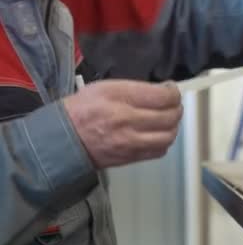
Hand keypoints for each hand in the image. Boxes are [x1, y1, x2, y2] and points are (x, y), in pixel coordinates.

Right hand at [64, 80, 182, 168]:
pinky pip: (160, 150)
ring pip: (169, 136)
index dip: (173, 92)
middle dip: (177, 108)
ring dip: (173, 126)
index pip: (163, 96)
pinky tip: (159, 133)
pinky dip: (164, 141)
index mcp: (121, 98)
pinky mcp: (131, 157)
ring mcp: (131, 142)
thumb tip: (162, 92)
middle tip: (173, 104)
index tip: (170, 90)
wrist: (64, 139)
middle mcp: (128, 120)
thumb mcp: (105, 87)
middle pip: (170, 116)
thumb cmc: (83, 109)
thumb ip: (135, 89)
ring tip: (168, 119)